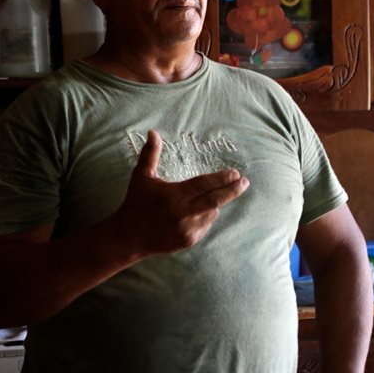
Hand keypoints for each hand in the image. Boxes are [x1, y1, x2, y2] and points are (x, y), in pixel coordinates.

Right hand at [115, 130, 248, 256]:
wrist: (128, 237)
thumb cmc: (135, 203)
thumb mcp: (141, 177)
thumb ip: (150, 154)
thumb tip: (153, 132)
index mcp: (173, 195)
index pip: (203, 185)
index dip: (221, 179)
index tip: (235, 173)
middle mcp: (182, 213)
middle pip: (215, 201)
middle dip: (232, 191)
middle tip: (245, 182)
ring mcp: (187, 229)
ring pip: (211, 213)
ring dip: (212, 204)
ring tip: (199, 200)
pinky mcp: (189, 241)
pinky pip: (205, 225)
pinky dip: (204, 217)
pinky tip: (191, 214)